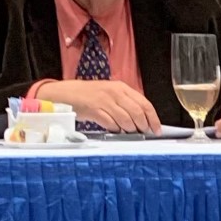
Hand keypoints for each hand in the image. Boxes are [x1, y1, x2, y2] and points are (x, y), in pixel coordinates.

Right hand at [38, 80, 160, 133]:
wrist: (64, 94)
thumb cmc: (89, 95)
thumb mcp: (110, 93)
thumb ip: (126, 103)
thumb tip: (143, 120)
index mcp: (121, 87)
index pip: (145, 104)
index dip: (153, 118)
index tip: (157, 129)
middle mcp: (114, 92)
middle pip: (137, 113)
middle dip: (143, 126)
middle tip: (144, 133)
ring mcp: (104, 100)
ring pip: (126, 120)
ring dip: (129, 129)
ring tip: (128, 132)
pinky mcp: (94, 110)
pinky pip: (111, 124)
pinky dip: (115, 129)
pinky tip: (115, 130)